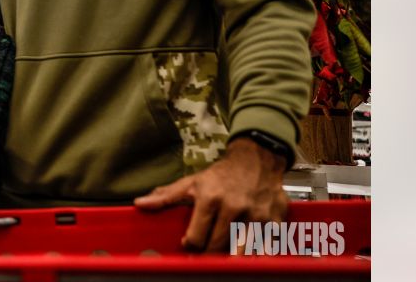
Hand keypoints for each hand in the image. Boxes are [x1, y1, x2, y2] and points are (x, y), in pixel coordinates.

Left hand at [134, 138, 287, 251]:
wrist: (256, 160)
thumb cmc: (221, 174)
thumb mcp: (192, 182)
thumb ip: (166, 197)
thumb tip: (141, 204)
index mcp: (210, 199)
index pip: (196, 237)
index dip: (191, 245)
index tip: (190, 245)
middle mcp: (234, 207)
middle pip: (217, 246)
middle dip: (209, 253)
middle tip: (206, 252)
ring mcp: (256, 216)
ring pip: (241, 251)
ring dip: (232, 255)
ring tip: (226, 252)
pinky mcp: (274, 221)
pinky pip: (265, 247)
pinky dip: (256, 251)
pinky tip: (248, 248)